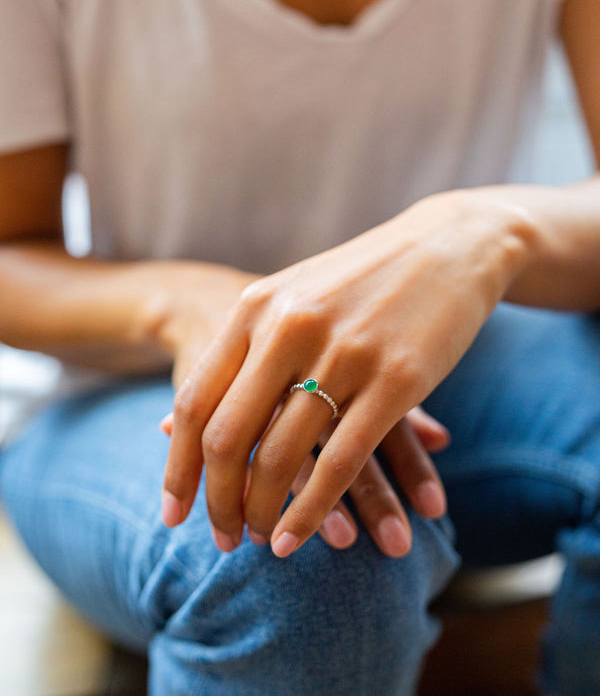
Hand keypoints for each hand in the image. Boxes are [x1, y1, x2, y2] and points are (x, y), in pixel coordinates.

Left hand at [162, 190, 528, 556]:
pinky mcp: (397, 379)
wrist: (445, 244)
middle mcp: (289, 327)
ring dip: (263, 513)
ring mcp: (343, 352)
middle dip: (217, 501)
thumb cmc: (358, 279)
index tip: (173, 512)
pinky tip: (299, 538)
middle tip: (219, 539)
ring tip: (261, 542)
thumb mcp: (290, 298)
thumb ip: (240, 350)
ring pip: (282, 457)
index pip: (194, 402)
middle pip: (227, 437)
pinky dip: (313, 511)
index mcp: (255, 308)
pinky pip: (341, 462)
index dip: (178, 466)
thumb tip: (174, 421)